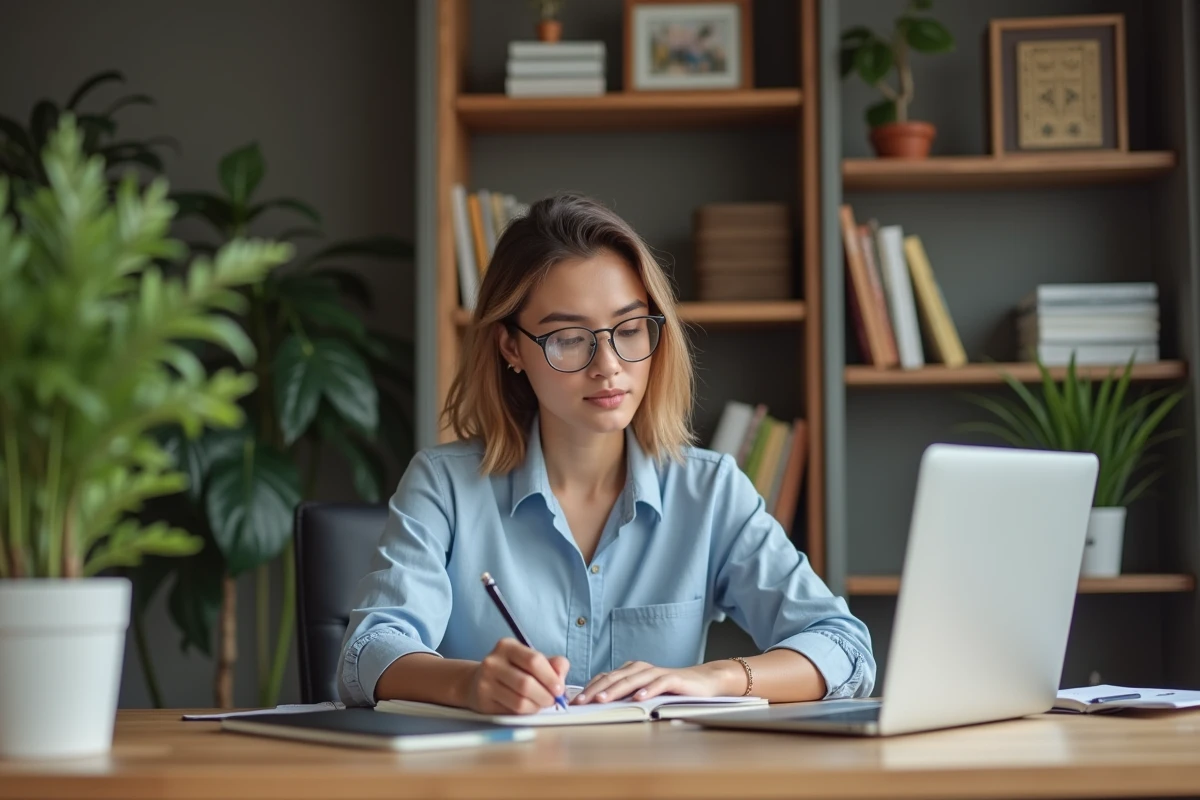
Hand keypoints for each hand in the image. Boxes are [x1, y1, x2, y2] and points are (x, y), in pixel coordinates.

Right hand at [464, 638, 569, 714]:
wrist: (476, 681)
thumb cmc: (512, 670)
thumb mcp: (530, 660)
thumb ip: (552, 664)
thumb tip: (562, 673)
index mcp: (507, 646)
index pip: (534, 661)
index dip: (551, 677)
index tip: (560, 689)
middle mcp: (493, 662)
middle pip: (526, 683)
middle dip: (546, 695)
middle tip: (553, 701)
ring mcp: (485, 683)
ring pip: (520, 701)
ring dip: (536, 706)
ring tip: (540, 704)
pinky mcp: (483, 702)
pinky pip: (511, 712)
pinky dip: (525, 713)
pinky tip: (527, 708)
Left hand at [573, 660, 737, 704]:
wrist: (701, 681)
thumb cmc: (669, 689)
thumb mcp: (642, 692)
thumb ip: (624, 695)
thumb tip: (598, 705)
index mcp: (630, 670)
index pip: (605, 678)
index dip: (588, 689)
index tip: (574, 702)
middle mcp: (640, 668)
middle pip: (614, 678)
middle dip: (595, 691)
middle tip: (581, 702)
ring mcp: (656, 672)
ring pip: (632, 680)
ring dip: (616, 690)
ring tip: (602, 700)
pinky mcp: (672, 678)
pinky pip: (658, 683)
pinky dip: (647, 690)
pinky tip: (638, 698)